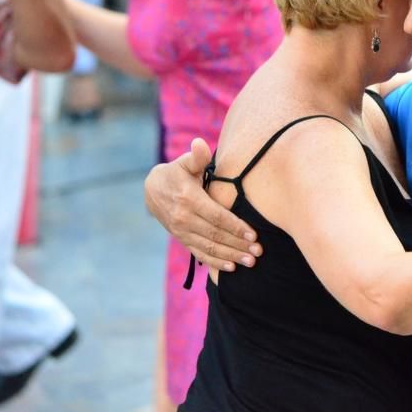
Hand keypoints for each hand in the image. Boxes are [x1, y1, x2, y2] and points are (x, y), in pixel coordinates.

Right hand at [144, 137, 261, 270]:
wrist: (152, 189)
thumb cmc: (177, 173)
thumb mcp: (185, 162)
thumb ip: (196, 157)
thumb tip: (200, 144)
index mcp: (189, 199)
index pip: (217, 217)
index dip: (236, 227)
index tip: (254, 235)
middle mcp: (184, 218)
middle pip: (216, 235)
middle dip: (238, 245)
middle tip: (258, 251)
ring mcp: (182, 231)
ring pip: (209, 247)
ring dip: (231, 256)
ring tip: (250, 262)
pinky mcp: (182, 238)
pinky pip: (200, 253)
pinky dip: (215, 262)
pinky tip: (231, 267)